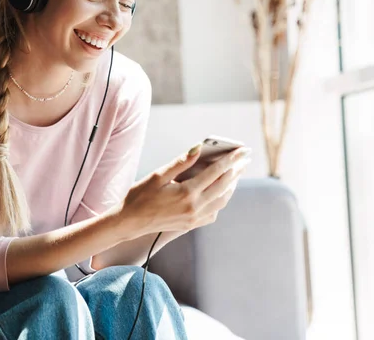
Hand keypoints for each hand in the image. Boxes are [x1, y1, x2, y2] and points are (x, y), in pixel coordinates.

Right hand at [120, 144, 249, 235]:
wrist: (128, 222)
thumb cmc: (139, 196)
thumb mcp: (158, 175)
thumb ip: (181, 162)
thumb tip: (199, 148)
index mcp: (186, 192)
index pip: (216, 172)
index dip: (231, 159)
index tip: (242, 150)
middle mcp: (194, 207)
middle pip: (224, 186)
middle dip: (236, 171)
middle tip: (245, 159)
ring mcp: (194, 218)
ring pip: (222, 200)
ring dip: (231, 186)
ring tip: (236, 173)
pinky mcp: (191, 225)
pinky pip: (213, 212)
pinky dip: (220, 200)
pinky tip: (220, 192)